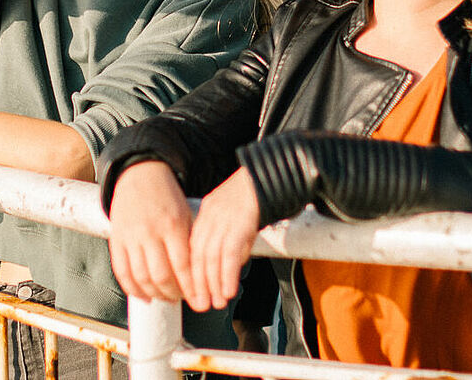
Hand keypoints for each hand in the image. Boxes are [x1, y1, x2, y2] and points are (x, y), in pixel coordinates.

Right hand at [107, 161, 202, 309]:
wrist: (140, 175)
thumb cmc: (168, 197)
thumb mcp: (186, 214)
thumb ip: (191, 243)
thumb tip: (200, 276)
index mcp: (173, 225)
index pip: (183, 266)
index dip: (191, 288)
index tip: (198, 300)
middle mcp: (150, 232)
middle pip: (161, 276)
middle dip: (173, 294)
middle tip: (180, 299)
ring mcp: (131, 236)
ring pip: (141, 277)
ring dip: (154, 295)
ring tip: (164, 298)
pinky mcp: (116, 239)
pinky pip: (122, 271)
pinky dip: (132, 289)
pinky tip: (143, 296)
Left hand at [189, 167, 260, 311]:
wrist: (278, 169)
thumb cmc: (262, 192)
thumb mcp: (237, 211)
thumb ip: (232, 235)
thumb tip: (231, 264)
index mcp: (208, 210)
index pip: (194, 246)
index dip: (194, 271)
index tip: (195, 291)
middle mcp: (213, 214)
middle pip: (199, 254)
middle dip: (200, 283)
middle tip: (202, 303)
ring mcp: (226, 217)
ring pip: (212, 257)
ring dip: (213, 284)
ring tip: (216, 302)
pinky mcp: (241, 221)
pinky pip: (230, 254)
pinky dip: (227, 275)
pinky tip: (228, 290)